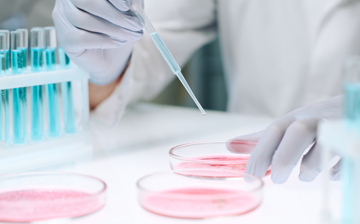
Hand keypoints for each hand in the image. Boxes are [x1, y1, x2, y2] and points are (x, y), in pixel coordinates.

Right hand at [52, 0, 142, 84]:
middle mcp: (67, 0)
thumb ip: (130, 3)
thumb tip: (133, 3)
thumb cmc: (117, 28)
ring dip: (113, 29)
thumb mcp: (128, 12)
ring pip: (84, 20)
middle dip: (116, 15)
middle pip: (87, 2)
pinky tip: (117, 42)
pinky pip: (82, 38)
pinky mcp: (65, 39)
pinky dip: (104, 40)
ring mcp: (62, 19)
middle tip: (135, 25)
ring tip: (129, 36)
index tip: (128, 6)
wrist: (110, 56)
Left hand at [227, 96, 341, 183]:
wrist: (352, 109)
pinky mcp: (355, 136)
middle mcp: (317, 118)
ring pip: (325, 145)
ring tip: (305, 175)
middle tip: (278, 178)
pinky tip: (331, 174)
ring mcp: (338, 126)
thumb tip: (229, 145)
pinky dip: (336, 172)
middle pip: (298, 132)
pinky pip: (347, 158)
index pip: (274, 130)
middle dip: (285, 158)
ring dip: (311, 168)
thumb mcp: (287, 126)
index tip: (250, 175)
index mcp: (297, 116)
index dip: (260, 153)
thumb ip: (261, 138)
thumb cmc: (315, 122)